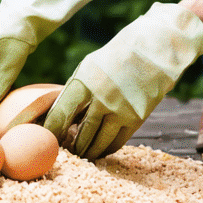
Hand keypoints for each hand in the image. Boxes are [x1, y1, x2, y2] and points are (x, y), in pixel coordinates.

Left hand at [43, 2, 202, 158]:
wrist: (154, 49)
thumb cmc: (115, 56)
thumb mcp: (88, 67)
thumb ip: (75, 91)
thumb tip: (62, 116)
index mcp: (84, 83)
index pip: (60, 115)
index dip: (52, 131)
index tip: (48, 139)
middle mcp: (101, 99)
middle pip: (80, 134)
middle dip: (72, 146)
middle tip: (67, 151)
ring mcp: (120, 111)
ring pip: (99, 143)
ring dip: (89, 151)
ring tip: (82, 153)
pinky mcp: (136, 118)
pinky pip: (117, 142)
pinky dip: (107, 148)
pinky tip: (102, 149)